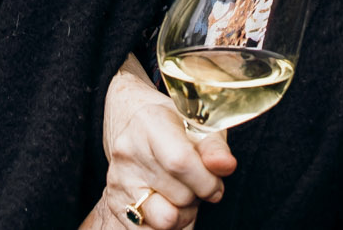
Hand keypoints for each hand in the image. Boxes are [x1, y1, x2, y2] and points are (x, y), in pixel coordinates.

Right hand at [89, 60, 232, 229]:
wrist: (137, 126)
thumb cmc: (176, 126)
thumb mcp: (201, 127)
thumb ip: (215, 149)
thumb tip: (226, 166)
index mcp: (149, 124)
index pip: (180, 162)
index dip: (206, 181)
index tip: (215, 184)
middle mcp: (128, 152)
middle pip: (180, 195)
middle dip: (198, 195)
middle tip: (196, 182)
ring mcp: (119, 180)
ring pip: (165, 219)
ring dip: (183, 213)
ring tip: (181, 194)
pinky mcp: (115, 203)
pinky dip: (166, 225)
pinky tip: (167, 203)